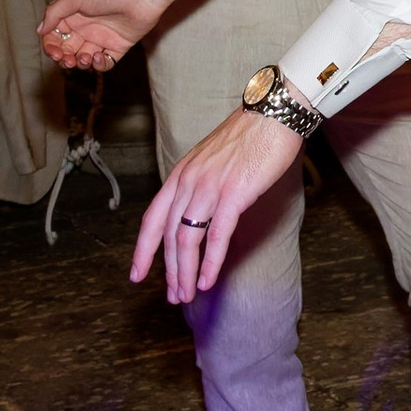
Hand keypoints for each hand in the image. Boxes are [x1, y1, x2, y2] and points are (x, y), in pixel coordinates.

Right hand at [40, 0, 164, 69]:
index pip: (55, 36)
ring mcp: (102, 39)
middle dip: (64, 58)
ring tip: (85, 58)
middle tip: (66, 60)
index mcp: (73, 16)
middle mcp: (86, 29)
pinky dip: (99, 65)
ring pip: (84, 59)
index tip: (54, 52)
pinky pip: (104, 63)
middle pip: (67, 50)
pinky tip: (99, 57)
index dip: (51, 46)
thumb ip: (54, 13)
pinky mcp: (118, 47)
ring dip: (80, 63)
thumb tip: (39, 30)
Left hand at [132, 108, 304, 298]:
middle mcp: (188, 182)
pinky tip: (208, 280)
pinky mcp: (233, 194)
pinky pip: (215, 236)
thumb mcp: (213, 160)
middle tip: (173, 296)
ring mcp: (209, 188)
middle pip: (167, 236)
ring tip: (187, 295)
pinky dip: (209, 262)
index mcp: (181, 174)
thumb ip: (202, 185)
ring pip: (186, 240)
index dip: (142, 250)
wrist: (273, 114)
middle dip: (168, 271)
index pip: (152, 219)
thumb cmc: (250, 136)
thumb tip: (202, 212)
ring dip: (185, 273)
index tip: (137, 274)